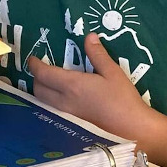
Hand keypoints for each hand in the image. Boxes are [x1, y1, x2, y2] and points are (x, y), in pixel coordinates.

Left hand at [30, 32, 151, 139]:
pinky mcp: (72, 126)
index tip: (33, 59)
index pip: (43, 74)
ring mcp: (66, 116)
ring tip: (50, 83)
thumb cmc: (123, 99)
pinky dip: (49, 103)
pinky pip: (52, 112)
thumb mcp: (113, 72)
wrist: (133, 130)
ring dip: (41, 91)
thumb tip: (89, 36)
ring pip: (43, 103)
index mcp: (71, 86)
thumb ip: (98, 54)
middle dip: (36, 78)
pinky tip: (60, 100)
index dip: (35, 65)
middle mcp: (63, 102)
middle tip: (42, 69)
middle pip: (38, 90)